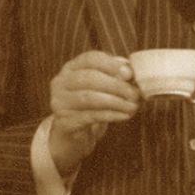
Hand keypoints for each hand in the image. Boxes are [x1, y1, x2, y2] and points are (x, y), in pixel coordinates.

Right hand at [48, 51, 140, 175]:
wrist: (74, 135)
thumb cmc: (92, 107)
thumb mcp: (102, 88)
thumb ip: (115, 76)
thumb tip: (130, 71)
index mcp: (71, 68)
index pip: (90, 58)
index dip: (111, 65)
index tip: (130, 74)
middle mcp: (61, 82)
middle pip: (89, 78)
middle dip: (116, 86)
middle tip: (135, 94)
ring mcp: (60, 102)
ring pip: (89, 97)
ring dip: (116, 101)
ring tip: (133, 106)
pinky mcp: (65, 122)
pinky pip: (90, 116)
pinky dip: (111, 115)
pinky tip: (124, 115)